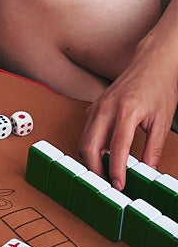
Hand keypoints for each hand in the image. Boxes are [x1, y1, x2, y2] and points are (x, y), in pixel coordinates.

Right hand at [78, 34, 177, 188]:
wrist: (153, 61)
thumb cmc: (159, 86)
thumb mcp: (162, 121)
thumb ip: (154, 149)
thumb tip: (148, 172)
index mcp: (126, 111)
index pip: (117, 149)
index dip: (116, 170)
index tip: (119, 185)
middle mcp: (106, 108)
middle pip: (89, 147)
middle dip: (94, 169)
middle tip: (105, 183)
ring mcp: (97, 107)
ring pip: (83, 142)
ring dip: (90, 160)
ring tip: (104, 172)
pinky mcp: (94, 108)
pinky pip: (85, 133)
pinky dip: (91, 147)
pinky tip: (103, 155)